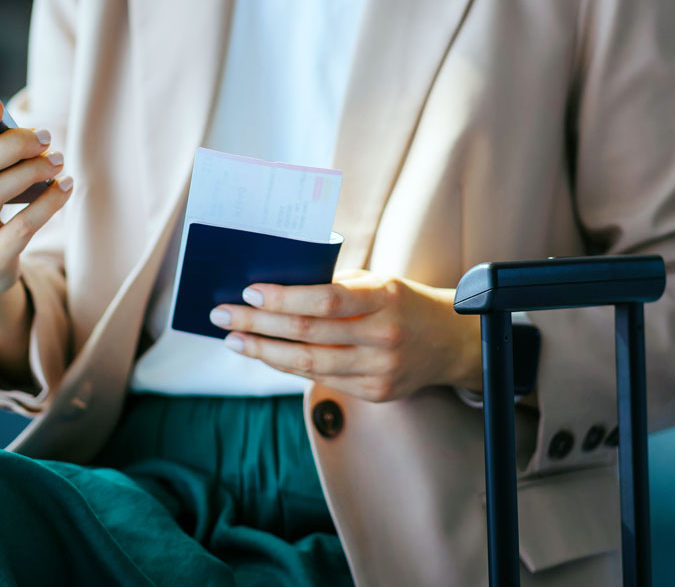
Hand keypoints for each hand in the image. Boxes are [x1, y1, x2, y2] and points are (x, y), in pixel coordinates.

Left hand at [208, 269, 482, 402]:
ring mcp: (380, 370)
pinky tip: (264, 354)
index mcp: (384, 298)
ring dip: (263, 351)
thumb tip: (274, 285)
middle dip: (258, 324)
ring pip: (308, 364)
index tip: (249, 291)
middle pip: (308, 334)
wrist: (451, 341)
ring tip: (234, 339)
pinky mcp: (375, 394)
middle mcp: (383, 337)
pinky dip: (287, 366)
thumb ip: (334, 284)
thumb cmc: (402, 301)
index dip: (284, 298)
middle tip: (223, 315)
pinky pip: (321, 380)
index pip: (326, 300)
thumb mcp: (377, 281)